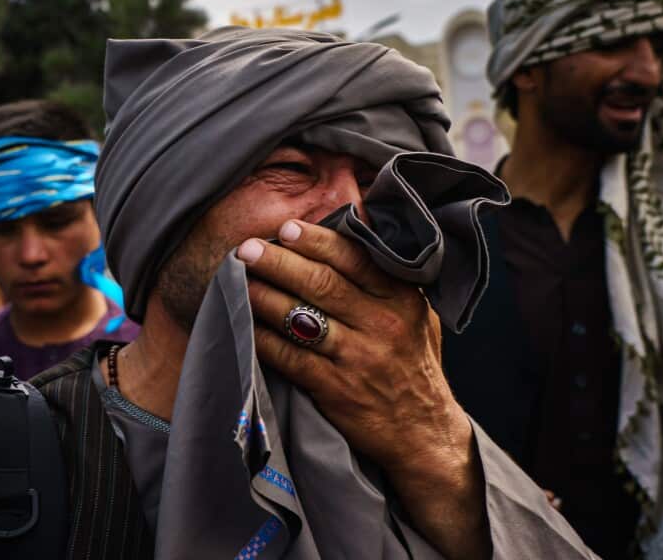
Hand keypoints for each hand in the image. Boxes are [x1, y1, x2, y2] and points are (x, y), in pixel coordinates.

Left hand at [238, 219, 487, 559]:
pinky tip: (246, 325)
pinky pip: (290, 357)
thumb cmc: (414, 366)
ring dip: (264, 295)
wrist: (423, 434)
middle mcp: (381, 324)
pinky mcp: (336, 389)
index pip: (353, 259)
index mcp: (401, 299)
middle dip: (279, 261)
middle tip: (246, 249)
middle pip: (321, 283)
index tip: (286, 228)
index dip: (316, 241)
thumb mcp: (419, 317)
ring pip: (300, 317)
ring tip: (239, 279)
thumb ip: (389, 282)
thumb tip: (351, 239)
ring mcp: (358, 358)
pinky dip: (264, 339)